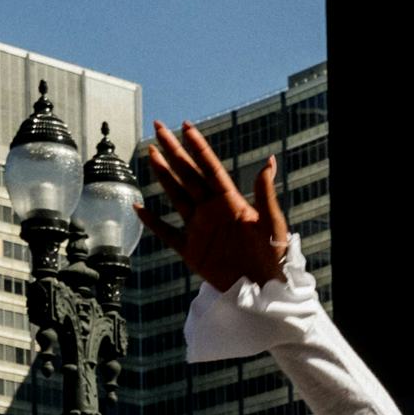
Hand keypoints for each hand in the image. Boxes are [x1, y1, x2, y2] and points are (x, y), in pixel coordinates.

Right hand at [141, 120, 293, 290]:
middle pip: (188, 174)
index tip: (186, 127)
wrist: (263, 288)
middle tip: (159, 128)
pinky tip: (140, 208)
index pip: (210, 168)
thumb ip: (265, 194)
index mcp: (230, 201)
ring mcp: (199, 228)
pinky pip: (167, 233)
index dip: (198, 147)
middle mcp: (211, 210)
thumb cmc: (273, 256)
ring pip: (176, 195)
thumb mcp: (272, 223)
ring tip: (151, 152)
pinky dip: (153, 222)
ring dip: (163, 174)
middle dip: (174, 150)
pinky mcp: (191, 251)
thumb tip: (270, 161)